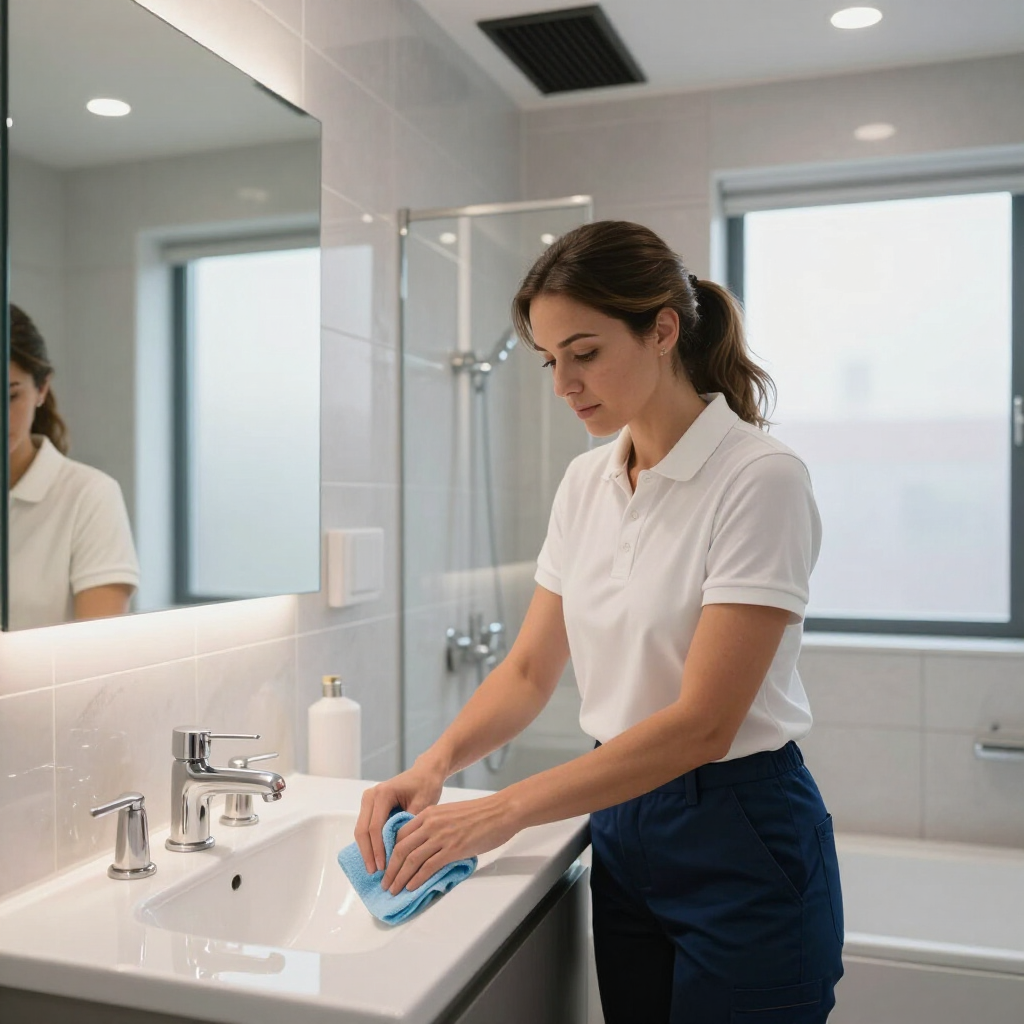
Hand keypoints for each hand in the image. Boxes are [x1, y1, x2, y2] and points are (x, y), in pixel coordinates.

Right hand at [355, 761, 444, 872]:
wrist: (425, 772)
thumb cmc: (426, 786)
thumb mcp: (423, 805)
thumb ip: (409, 825)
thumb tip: (399, 850)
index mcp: (383, 794)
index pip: (375, 827)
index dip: (378, 849)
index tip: (384, 867)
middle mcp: (371, 795)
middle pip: (363, 830)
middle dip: (368, 853)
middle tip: (375, 873)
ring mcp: (368, 800)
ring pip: (361, 830)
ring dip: (367, 850)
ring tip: (374, 870)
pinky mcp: (370, 806)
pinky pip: (366, 827)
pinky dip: (369, 843)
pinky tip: (375, 858)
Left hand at [381, 793, 518, 893]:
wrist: (500, 812)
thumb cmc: (480, 814)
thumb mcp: (450, 814)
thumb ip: (435, 826)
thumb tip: (427, 847)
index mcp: (429, 813)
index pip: (400, 834)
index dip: (390, 852)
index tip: (387, 866)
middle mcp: (430, 823)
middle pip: (401, 848)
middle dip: (390, 869)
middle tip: (385, 883)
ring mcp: (441, 836)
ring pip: (411, 859)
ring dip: (399, 877)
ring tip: (394, 890)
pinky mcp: (452, 849)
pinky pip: (428, 866)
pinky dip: (417, 878)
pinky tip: (411, 887)